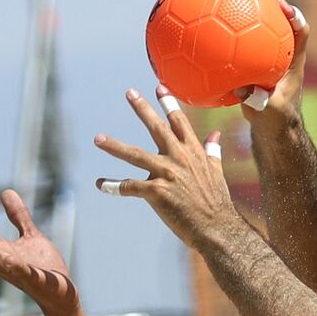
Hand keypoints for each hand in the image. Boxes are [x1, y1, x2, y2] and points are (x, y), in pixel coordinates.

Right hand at [0, 191, 78, 315]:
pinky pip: (24, 273)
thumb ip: (18, 216)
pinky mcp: (36, 280)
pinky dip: (17, 267)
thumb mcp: (30, 236)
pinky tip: (12, 259)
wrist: (61, 294)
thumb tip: (6, 192)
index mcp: (1, 250)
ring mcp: (18, 272)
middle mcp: (4, 262)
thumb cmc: (44, 267)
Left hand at [94, 87, 233, 247]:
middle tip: (129, 92)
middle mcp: (179, 158)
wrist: (218, 228)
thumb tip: (215, 135)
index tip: (159, 87)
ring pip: (135, 155)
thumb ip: (212, 151)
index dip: (169, 103)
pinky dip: (114, 186)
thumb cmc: (217, 203)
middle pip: (157, 128)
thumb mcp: (216, 172)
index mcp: (194, 152)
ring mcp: (167, 174)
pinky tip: (101, 184)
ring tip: (98, 138)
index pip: (180, 122)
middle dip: (142, 109)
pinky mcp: (157, 192)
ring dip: (115, 146)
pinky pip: (130, 187)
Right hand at [235, 0, 309, 131]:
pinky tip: (209, 27)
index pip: (301, 32)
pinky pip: (242, 44)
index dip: (295, 17)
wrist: (273, 130)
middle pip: (281, 21)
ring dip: (251, 11)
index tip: (283, 6)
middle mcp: (282, 54)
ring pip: (261, 28)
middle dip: (272, 2)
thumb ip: (258, 101)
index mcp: (293, 62)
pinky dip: (229, 35)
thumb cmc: (275, 121)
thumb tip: (241, 89)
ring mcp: (268, 58)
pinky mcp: (255, 64)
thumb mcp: (268, 112)